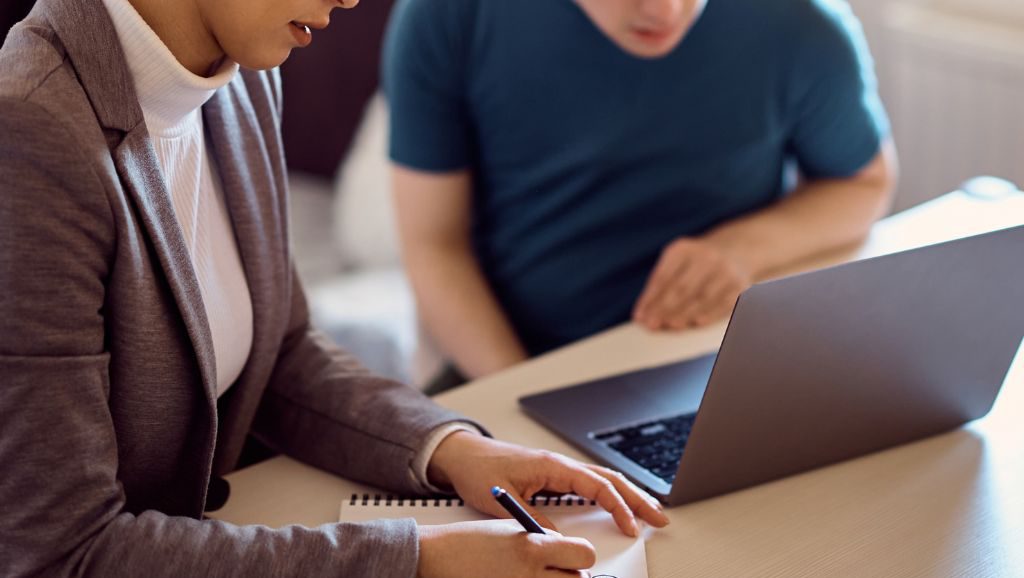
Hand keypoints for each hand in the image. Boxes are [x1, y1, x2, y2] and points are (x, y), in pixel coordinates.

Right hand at [417, 519, 594, 577]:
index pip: (584, 554)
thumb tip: (566, 551)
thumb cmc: (469, 542)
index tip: (574, 552)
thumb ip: (543, 540)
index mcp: (532, 548)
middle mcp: (531, 575)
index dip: (581, 553)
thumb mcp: (511, 530)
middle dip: (573, 574)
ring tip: (540, 576)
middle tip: (559, 569)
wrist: (437, 558)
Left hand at [427, 432, 669, 536]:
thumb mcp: (504, 499)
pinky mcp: (553, 474)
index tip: (631, 527)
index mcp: (554, 466)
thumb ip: (533, 518)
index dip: (618, 507)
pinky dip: (610, 493)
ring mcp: (559, 468)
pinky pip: (590, 482)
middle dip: (637, 498)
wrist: (464, 455)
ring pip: (604, 479)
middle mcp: (561, 464)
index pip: (598, 486)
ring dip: (628, 495)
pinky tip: (618, 504)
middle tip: (660, 518)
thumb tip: (556, 539)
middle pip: (610, 479)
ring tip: (649, 512)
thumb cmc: (481, 471)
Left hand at [633, 237, 752, 329]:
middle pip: (682, 287)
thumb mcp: (677, 262)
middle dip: (665, 308)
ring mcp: (724, 270)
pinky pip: (723, 302)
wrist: (737, 249)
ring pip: (702, 296)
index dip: (650, 298)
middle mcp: (706, 257)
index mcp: (683, 250)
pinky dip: (710, 313)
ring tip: (670, 326)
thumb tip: (644, 313)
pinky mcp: (739, 285)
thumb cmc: (696, 263)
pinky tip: (697, 322)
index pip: (663, 276)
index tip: (639, 316)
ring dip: (685, 313)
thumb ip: (661, 284)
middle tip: (652, 324)